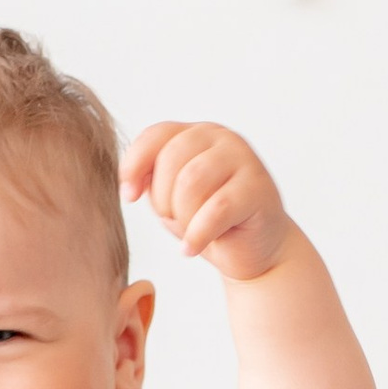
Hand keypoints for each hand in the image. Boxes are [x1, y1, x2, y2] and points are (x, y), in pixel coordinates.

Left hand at [121, 121, 291, 283]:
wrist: (255, 253)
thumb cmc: (211, 225)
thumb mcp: (171, 201)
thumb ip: (152, 184)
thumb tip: (131, 182)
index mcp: (195, 135)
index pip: (156, 135)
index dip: (135, 164)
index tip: (129, 197)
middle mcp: (220, 138)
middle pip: (172, 158)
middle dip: (163, 198)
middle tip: (173, 221)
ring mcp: (242, 158)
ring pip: (192, 181)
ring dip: (182, 215)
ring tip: (188, 233)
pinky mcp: (258, 188)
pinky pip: (217, 209)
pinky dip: (198, 234)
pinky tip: (191, 249)